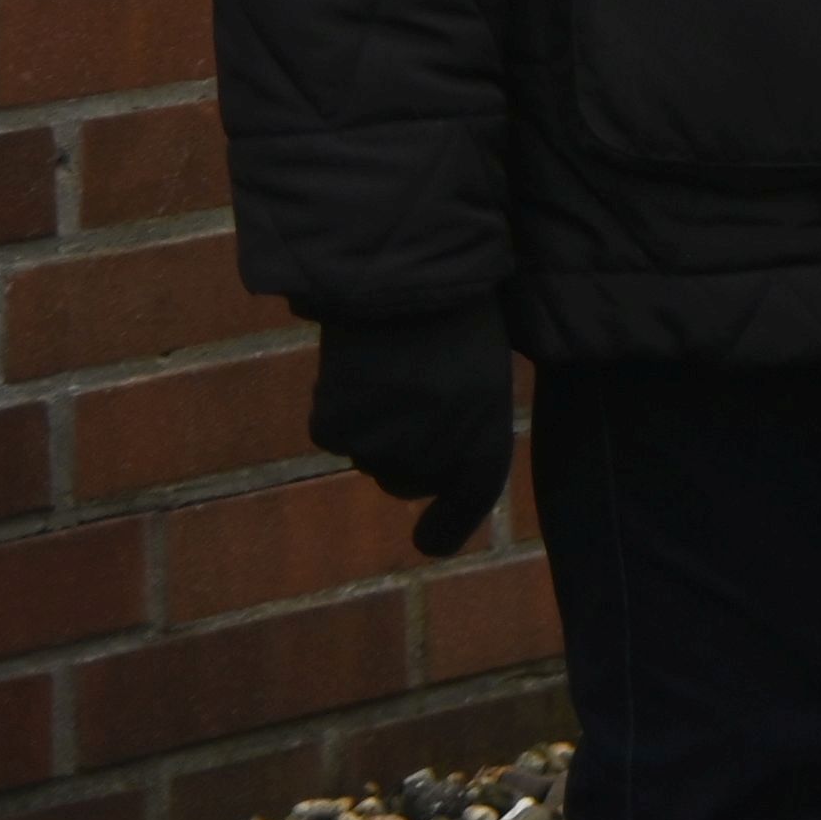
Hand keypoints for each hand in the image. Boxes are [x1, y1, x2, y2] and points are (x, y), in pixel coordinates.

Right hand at [308, 301, 515, 557]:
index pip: (469, 499)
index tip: (430, 542)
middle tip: (419, 393)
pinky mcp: (334, 431)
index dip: (449, 527)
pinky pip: (337, 434)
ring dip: (380, 426)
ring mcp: (380, 449)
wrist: (405, 277)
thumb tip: (427, 472)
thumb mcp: (485, 374)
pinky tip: (361, 370)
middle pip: (410, 479)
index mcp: (485, 441)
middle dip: (412, 452)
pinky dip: (345, 410)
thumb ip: (465, 428)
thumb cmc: (461, 316)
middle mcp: (434, 459)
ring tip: (395, 369)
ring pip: (371, 456)